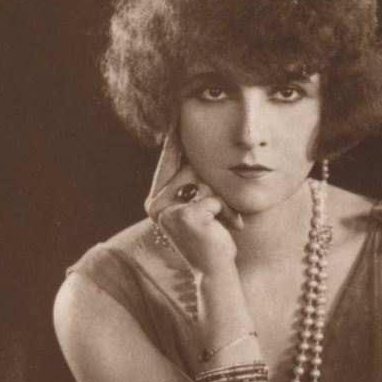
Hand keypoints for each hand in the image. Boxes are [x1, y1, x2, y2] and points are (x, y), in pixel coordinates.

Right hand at [145, 129, 241, 275]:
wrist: (215, 272)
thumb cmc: (211, 237)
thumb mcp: (199, 206)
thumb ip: (193, 182)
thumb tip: (193, 143)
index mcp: (155, 200)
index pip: (168, 158)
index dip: (175, 136)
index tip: (179, 110)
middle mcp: (154, 204)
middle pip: (193, 168)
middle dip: (216, 187)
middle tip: (225, 212)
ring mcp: (167, 211)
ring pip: (204, 181)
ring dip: (223, 200)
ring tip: (226, 221)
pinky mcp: (185, 216)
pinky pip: (213, 197)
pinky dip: (226, 211)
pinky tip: (227, 227)